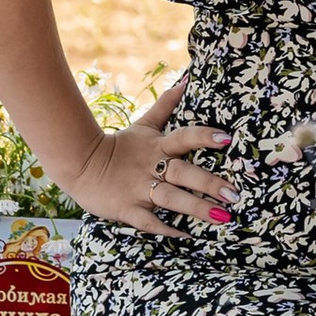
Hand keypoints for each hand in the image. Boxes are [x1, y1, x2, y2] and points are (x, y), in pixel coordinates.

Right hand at [70, 76, 233, 235]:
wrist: (80, 164)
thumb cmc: (118, 146)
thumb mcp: (144, 125)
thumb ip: (166, 104)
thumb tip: (186, 80)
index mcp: (157, 146)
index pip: (184, 137)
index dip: (204, 137)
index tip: (227, 139)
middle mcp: (151, 167)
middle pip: (183, 173)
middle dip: (209, 183)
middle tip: (234, 194)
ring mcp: (139, 189)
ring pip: (171, 199)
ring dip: (195, 208)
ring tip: (221, 217)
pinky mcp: (128, 209)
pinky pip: (149, 222)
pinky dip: (166, 229)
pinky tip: (186, 236)